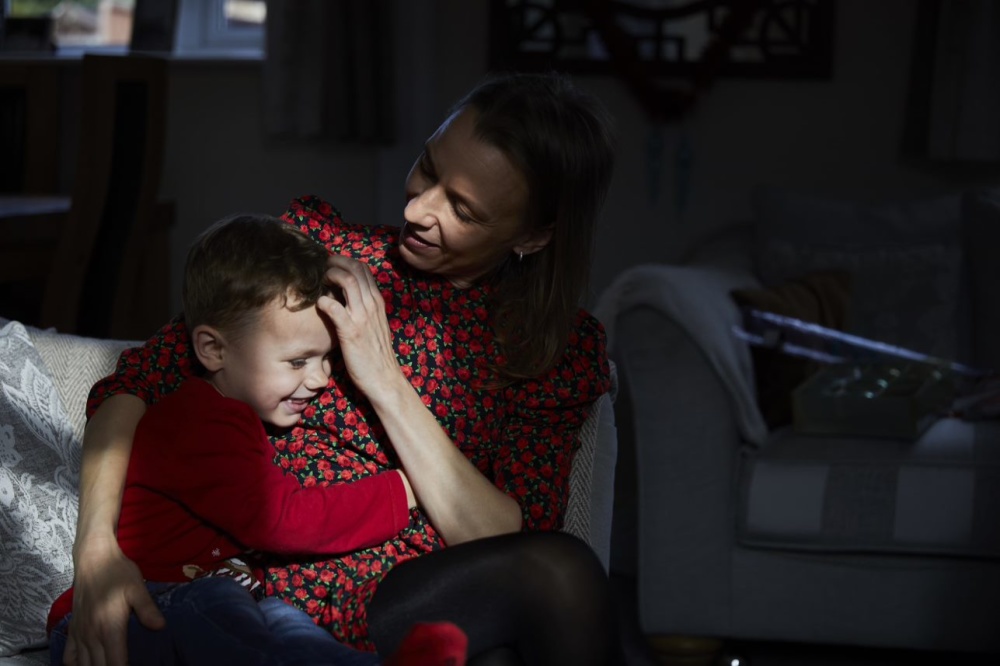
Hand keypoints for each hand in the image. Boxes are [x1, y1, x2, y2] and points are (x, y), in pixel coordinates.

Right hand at [64, 538, 163, 665]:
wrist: (93, 559)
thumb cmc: (118, 572)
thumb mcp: (138, 588)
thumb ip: (147, 610)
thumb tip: (160, 627)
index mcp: (110, 627)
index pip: (116, 664)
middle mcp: (92, 635)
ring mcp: (80, 634)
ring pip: (83, 665)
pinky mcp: (73, 629)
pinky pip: (69, 657)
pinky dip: (76, 665)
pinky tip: (87, 664)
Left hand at [318, 255, 403, 399]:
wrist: (383, 378)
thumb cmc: (375, 354)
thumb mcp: (374, 325)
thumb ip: (364, 309)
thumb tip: (346, 298)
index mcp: (377, 302)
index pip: (364, 269)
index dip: (345, 262)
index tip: (331, 265)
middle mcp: (372, 305)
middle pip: (355, 269)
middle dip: (335, 262)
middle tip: (322, 268)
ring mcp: (362, 317)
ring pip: (347, 281)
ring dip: (330, 276)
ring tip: (320, 281)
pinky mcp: (350, 332)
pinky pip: (335, 308)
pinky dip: (324, 301)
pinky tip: (319, 304)